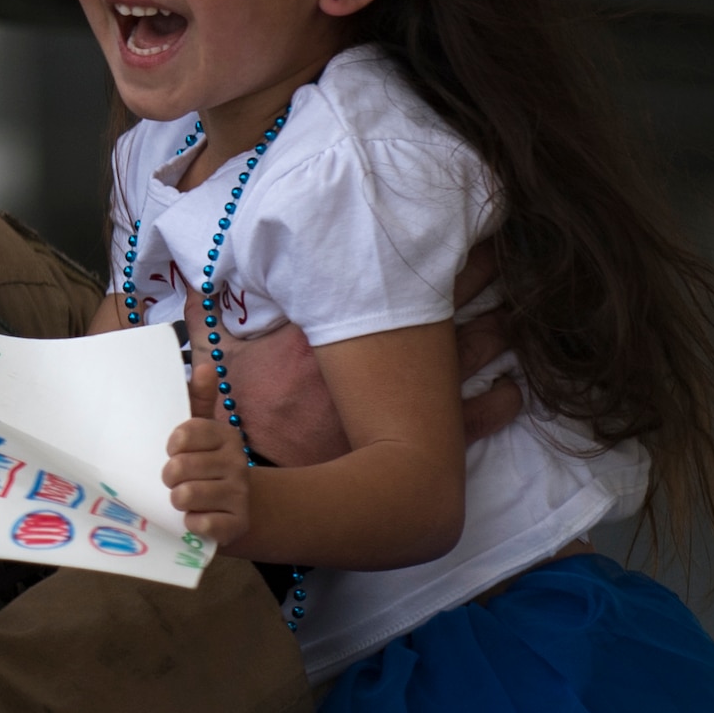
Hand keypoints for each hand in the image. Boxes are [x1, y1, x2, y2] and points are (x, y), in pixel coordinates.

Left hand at [162, 419, 249, 544]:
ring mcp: (240, 492)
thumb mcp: (196, 444)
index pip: (183, 437)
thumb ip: (180, 433)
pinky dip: (192, 523)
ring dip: (178, 501)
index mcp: (226, 436)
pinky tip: (198, 518)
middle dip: (169, 478)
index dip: (171, 449)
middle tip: (175, 482)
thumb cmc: (203, 471)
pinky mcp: (239, 522)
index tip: (174, 455)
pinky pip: (201, 523)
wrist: (234, 505)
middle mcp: (237, 461)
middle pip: (179, 466)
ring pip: (186, 495)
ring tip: (185, 500)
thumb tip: (150, 414)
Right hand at [185, 237, 523, 465]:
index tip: (448, 224)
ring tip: (521, 307)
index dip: (422, 253)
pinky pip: (472, 418)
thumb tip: (192, 279)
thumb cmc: (243, 418)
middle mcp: (377, 359)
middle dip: (471, 278)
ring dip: (496, 330)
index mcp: (332, 331)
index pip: (385, 279)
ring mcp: (403, 402)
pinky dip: (498, 400)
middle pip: (437, 308)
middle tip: (500, 250)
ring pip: (465, 355)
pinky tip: (514, 385)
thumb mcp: (220, 358)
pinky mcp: (416, 442)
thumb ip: (210, 314)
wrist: (263, 488)